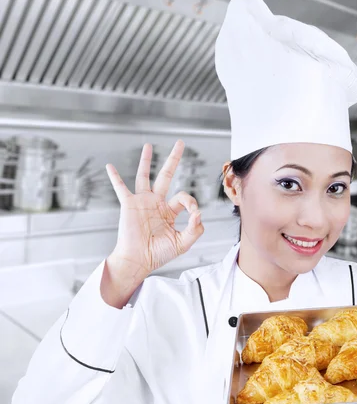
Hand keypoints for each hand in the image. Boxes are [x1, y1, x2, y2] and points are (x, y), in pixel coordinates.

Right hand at [105, 140, 203, 278]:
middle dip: (173, 159)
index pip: (184, 197)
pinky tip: (109, 166)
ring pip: (144, 176)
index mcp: (169, 211)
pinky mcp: (129, 204)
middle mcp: (156, 203)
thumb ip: (195, 229)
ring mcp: (142, 202)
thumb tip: (199, 213)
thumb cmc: (158, 254)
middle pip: (166, 175)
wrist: (138, 260)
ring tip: (148, 145)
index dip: (192, 203)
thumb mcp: (183, 243)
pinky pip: (120, 188)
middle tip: (180, 142)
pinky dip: (115, 177)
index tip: (194, 214)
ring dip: (146, 160)